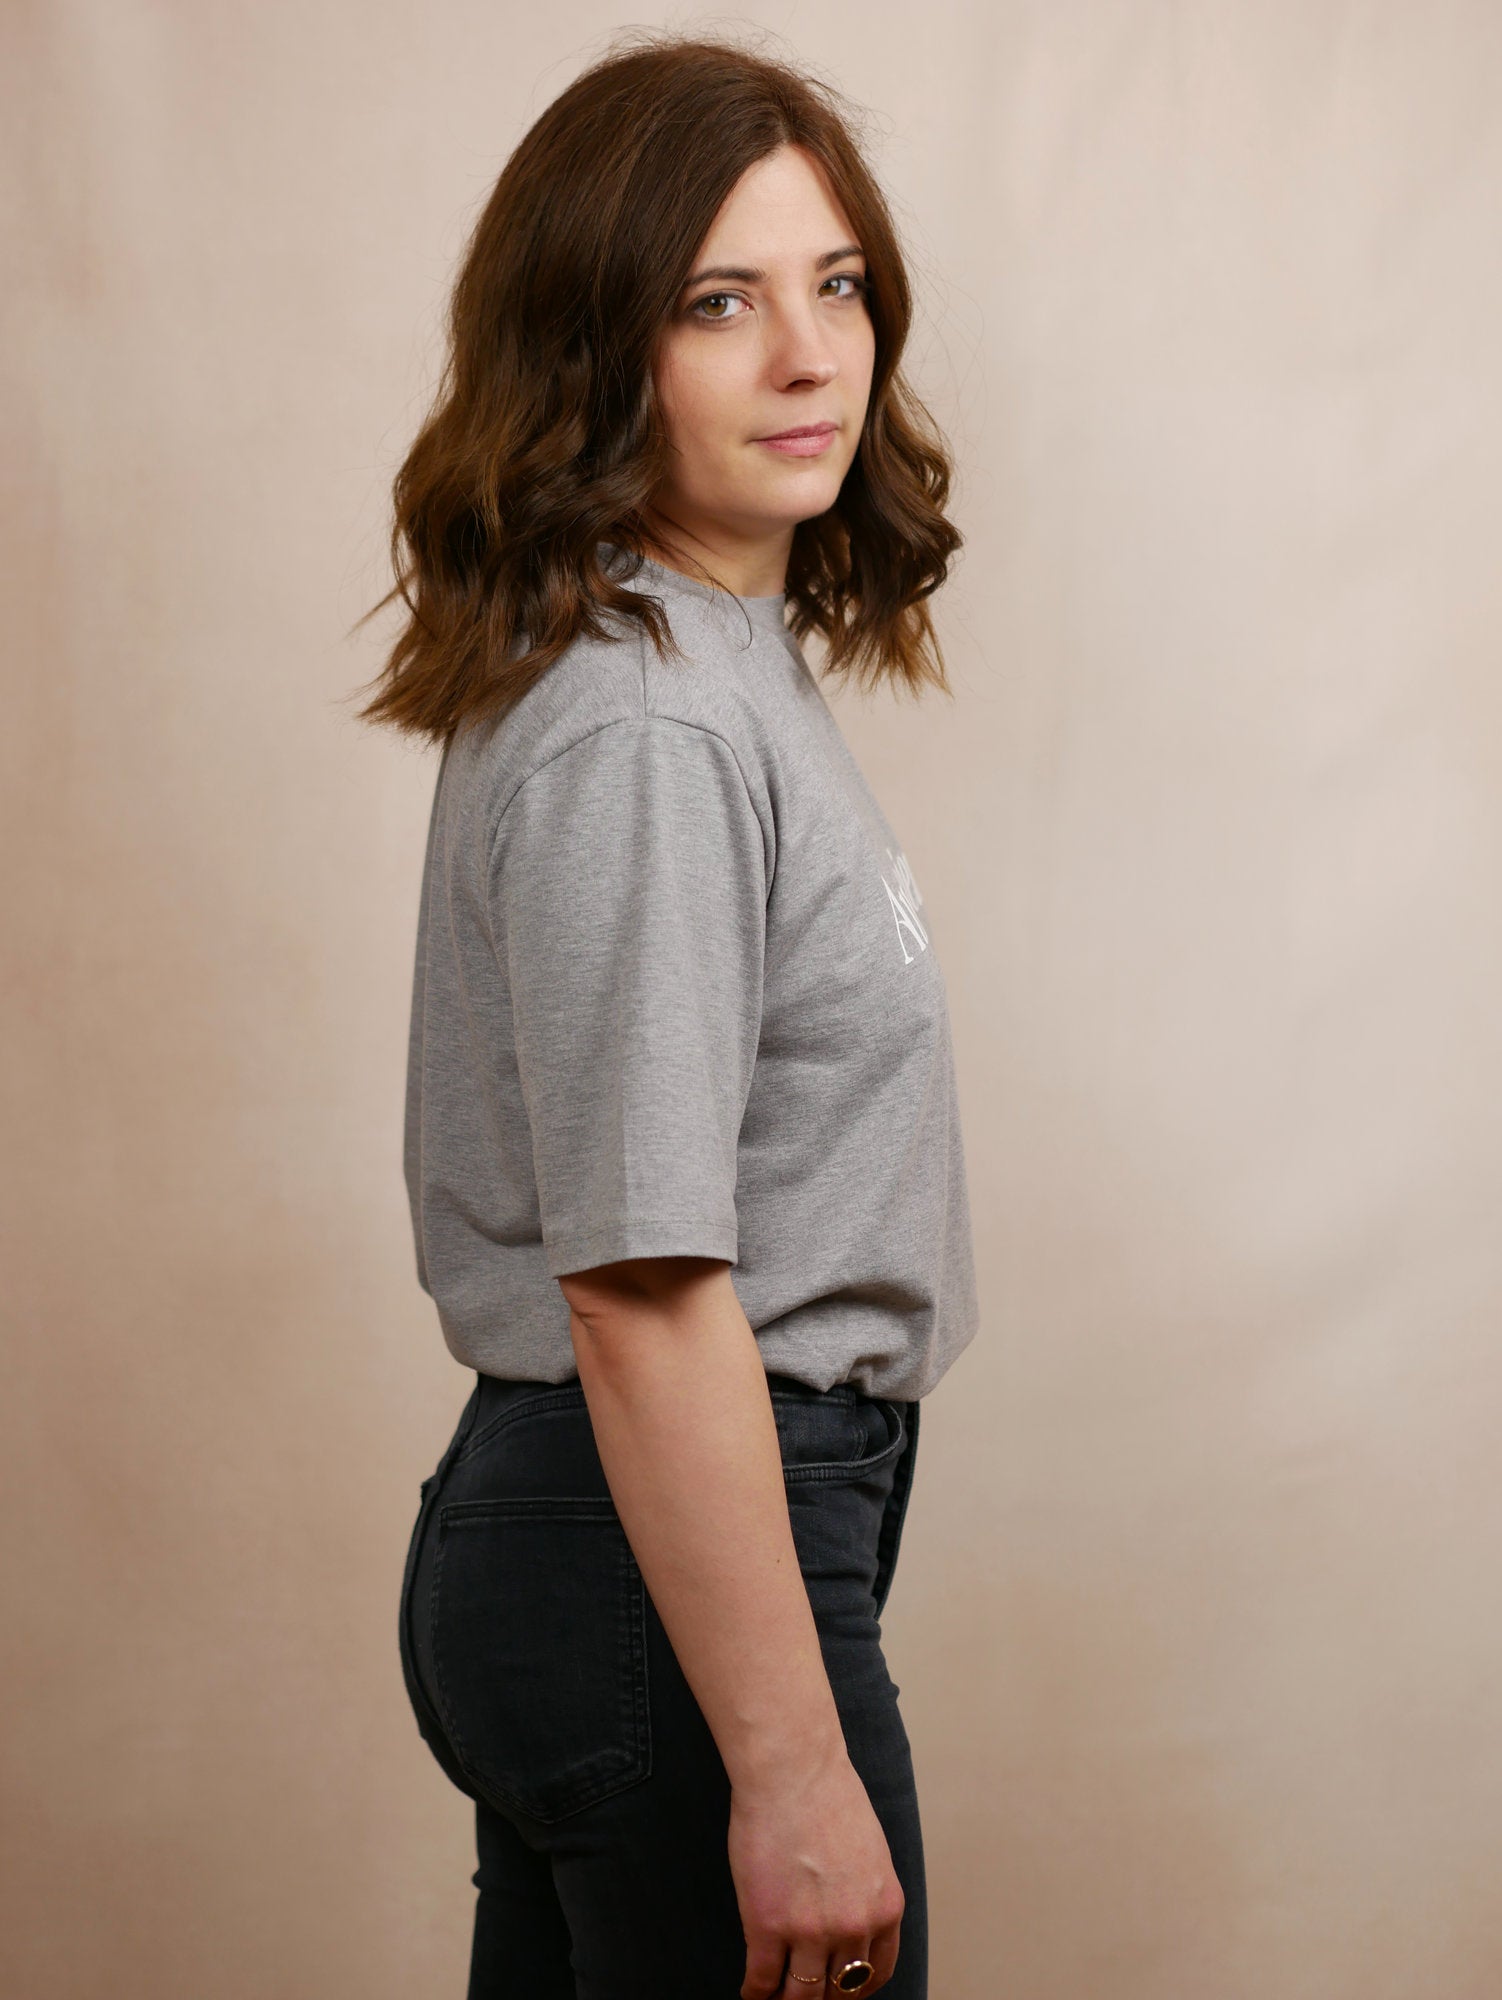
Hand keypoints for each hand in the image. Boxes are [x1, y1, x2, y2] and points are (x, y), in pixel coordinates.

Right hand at [730, 1737, 904, 1998]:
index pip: (875, 1973)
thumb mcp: (871, 1851)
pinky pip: (762, 1979)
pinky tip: (751, 1990)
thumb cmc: (827, 1795)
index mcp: (884, 1908)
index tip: (838, 1991)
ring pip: (800, 1995)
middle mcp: (853, 1927)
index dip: (854, 1990)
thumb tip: (851, 1921)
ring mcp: (810, 1931)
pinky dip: (755, 1992)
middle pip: (837, 1991)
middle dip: (820, 1999)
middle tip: (803, 1996)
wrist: (792, 1770)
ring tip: (774, 1999)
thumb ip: (866, 1892)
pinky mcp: (767, 1927)